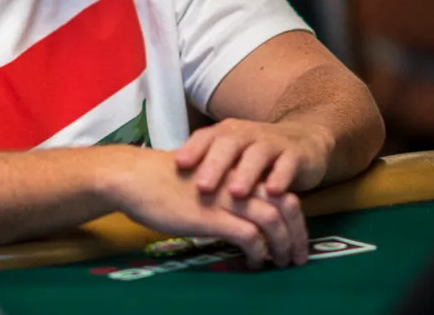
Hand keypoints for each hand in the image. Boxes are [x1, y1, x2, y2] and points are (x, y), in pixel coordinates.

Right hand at [108, 148, 307, 268]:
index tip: (296, 235)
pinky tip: (255, 262)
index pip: (281, 191)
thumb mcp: (202, 177)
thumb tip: (239, 213)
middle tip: (299, 255)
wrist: (134, 177)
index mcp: (237, 171)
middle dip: (298, 234)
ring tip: (284, 263)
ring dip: (284, 246)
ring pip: (273, 221)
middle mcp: (238, 181)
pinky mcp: (212, 216)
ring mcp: (226, 198)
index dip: (294, 216)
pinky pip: (249, 236)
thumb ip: (224, 189)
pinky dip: (259, 252)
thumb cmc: (162, 179)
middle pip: (286, 205)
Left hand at [174, 119, 332, 198]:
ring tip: (236, 193)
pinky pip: (287, 164)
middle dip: (215, 165)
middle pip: (228, 145)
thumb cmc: (254, 155)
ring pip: (257, 154)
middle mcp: (247, 134)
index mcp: (226, 133)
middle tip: (202, 187)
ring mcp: (272, 142)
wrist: (302, 140)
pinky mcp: (295, 154)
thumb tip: (170, 182)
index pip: (205, 137)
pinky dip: (280, 176)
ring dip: (246, 173)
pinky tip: (272, 192)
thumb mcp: (230, 157)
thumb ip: (205, 166)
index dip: (192, 149)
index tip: (178, 165)